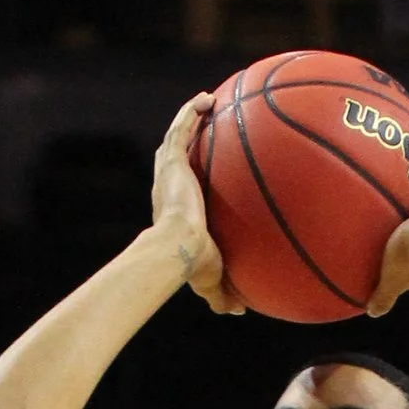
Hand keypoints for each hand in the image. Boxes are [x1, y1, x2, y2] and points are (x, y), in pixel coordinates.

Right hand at [150, 96, 241, 316]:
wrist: (178, 250)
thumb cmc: (192, 267)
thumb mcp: (214, 279)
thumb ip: (225, 293)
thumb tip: (241, 310)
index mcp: (174, 209)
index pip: (181, 186)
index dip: (190, 175)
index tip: (205, 168)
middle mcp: (167, 186)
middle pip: (176, 156)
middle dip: (188, 140)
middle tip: (205, 129)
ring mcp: (168, 172)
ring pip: (176, 136)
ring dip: (188, 118)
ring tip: (208, 102)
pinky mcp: (171, 160)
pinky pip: (181, 126)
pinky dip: (191, 111)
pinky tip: (209, 98)